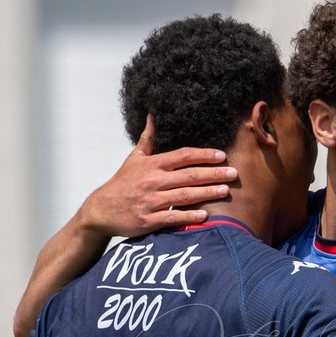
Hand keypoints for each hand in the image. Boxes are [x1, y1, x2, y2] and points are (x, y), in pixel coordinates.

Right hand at [76, 116, 235, 238]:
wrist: (101, 210)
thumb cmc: (122, 184)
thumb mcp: (134, 158)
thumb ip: (147, 138)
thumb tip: (153, 116)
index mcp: (153, 164)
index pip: (183, 156)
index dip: (204, 155)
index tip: (222, 155)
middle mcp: (153, 181)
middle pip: (189, 175)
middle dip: (214, 174)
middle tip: (234, 173)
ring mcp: (151, 201)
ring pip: (185, 196)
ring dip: (208, 193)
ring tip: (226, 191)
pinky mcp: (148, 220)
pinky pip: (173, 217)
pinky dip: (189, 216)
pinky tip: (206, 216)